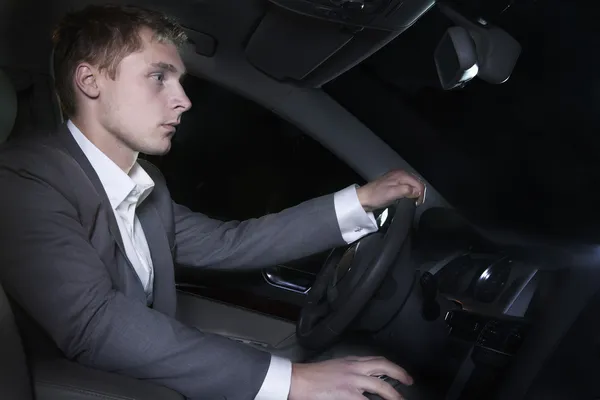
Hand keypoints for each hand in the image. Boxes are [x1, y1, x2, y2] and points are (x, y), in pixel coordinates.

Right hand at [288, 356, 412, 399]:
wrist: (297, 380)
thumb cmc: (311, 376)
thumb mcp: (335, 367)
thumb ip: (349, 371)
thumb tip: (361, 380)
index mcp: (351, 361)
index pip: (377, 360)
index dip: (392, 367)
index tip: (400, 373)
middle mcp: (354, 368)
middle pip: (384, 367)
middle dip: (400, 375)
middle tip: (409, 382)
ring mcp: (352, 381)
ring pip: (381, 386)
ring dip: (394, 395)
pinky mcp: (347, 394)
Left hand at [356, 169, 425, 211]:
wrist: (363, 198)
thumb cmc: (378, 196)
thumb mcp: (393, 193)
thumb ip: (407, 190)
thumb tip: (417, 192)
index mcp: (401, 174)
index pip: (418, 183)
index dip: (421, 194)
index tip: (417, 203)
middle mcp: (400, 173)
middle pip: (416, 182)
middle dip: (418, 193)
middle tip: (415, 203)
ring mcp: (396, 177)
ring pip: (411, 184)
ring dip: (413, 192)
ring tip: (411, 201)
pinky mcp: (392, 182)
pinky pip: (405, 186)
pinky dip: (408, 191)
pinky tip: (405, 197)